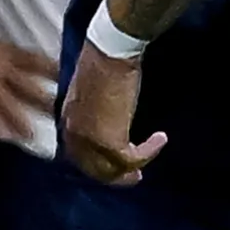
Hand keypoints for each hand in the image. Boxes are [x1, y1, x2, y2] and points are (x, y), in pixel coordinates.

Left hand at [62, 48, 164, 185]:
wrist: (110, 53)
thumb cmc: (103, 62)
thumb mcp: (91, 90)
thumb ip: (93, 110)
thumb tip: (108, 118)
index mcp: (68, 120)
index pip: (78, 154)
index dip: (97, 164)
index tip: (114, 165)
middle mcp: (73, 135)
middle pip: (92, 169)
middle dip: (113, 176)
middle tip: (133, 176)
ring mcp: (89, 141)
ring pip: (110, 170)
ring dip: (129, 172)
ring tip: (143, 171)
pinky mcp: (110, 142)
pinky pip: (131, 159)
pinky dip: (149, 153)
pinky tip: (160, 140)